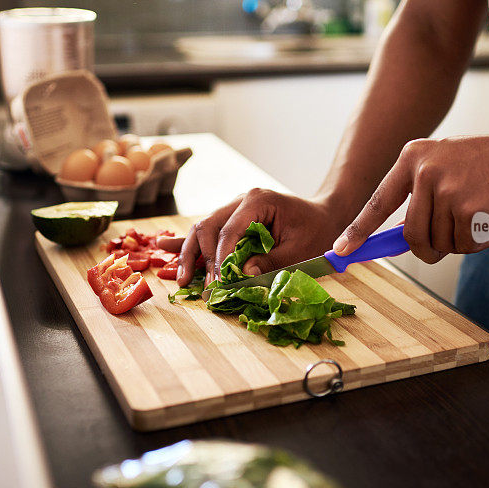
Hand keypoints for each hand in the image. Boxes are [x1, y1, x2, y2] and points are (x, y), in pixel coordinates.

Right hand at [176, 189, 348, 285]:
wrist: (324, 216)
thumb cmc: (316, 231)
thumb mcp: (300, 250)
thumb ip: (271, 262)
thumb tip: (242, 274)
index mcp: (258, 201)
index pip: (229, 230)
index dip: (221, 259)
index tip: (219, 283)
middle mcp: (240, 200)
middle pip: (208, 226)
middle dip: (201, 258)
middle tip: (201, 286)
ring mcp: (233, 209)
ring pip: (201, 229)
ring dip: (190, 254)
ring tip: (180, 279)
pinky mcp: (231, 220)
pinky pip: (207, 231)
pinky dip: (189, 244)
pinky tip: (164, 248)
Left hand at [332, 132, 488, 262]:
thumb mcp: (447, 164)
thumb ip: (421, 195)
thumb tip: (398, 239)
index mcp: (412, 157)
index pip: (377, 202)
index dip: (357, 232)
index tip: (338, 252)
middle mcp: (424, 171)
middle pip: (411, 235)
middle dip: (430, 248)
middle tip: (455, 236)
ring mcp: (445, 189)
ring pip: (439, 243)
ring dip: (461, 241)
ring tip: (482, 212)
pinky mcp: (469, 209)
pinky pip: (464, 245)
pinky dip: (480, 241)